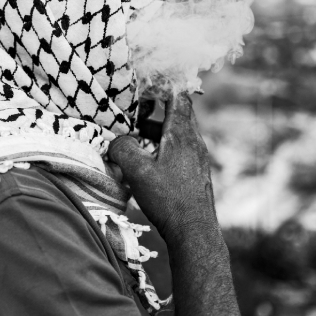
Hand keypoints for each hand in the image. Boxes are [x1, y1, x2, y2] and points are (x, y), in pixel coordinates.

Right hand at [107, 93, 218, 244]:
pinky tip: (149, 165)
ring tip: (135, 142)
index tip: (146, 85)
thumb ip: (123, 148)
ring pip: (177, 136)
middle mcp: (195, 143)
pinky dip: (163, 150)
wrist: (194, 231)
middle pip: (176, 116)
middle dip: (154, 113)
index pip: (179, 97)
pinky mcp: (197, 174)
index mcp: (182, 134)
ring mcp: (198, 159)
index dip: (164, 86)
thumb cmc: (168, 199)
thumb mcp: (137, 171)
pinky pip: (179, 152)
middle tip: (133, 115)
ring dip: (156, 134)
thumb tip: (117, 140)